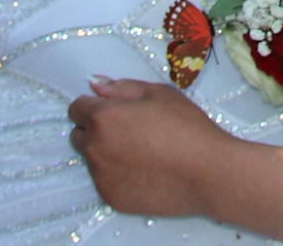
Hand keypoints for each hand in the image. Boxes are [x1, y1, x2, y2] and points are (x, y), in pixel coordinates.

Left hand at [67, 77, 231, 217]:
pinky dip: (118, 175)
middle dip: (96, 130)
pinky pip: (105, 181)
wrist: (207, 172)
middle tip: (129, 130)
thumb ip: (121, 87)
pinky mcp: (111, 198)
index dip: (95, 105)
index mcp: (103, 118)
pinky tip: (145, 171)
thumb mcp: (159, 94)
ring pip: (93, 160)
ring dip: (107, 153)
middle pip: (78, 135)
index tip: (115, 110)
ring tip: (142, 152)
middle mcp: (94, 148)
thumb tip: (95, 84)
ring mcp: (101, 177)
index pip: (76, 108)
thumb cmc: (187, 128)